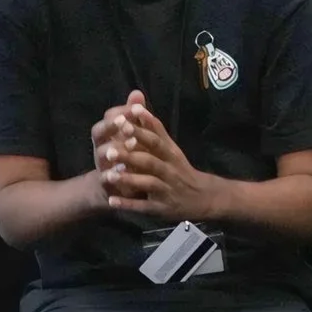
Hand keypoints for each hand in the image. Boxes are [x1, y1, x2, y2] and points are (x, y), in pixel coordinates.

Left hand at [96, 90, 219, 222]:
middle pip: (150, 161)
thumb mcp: (171, 148)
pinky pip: (144, 206)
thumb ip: (154, 128)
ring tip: (108, 176)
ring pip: (148, 183)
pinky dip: (128, 204)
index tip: (124, 122)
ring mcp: (166, 190)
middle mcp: (170, 170)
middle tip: (108, 151)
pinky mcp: (161, 208)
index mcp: (171, 154)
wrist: (203, 197)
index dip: (141, 131)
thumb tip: (137, 103)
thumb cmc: (180, 169)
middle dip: (130, 156)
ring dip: (128, 180)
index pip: (156, 139)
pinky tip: (112, 201)